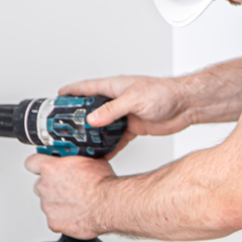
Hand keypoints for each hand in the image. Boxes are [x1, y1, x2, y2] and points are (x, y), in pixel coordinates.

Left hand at [25, 155, 115, 238]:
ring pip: (47, 203)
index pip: (32, 163)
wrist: (109, 204)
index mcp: (51, 168)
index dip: (39, 165)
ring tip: (77, 203)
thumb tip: (80, 159)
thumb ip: (77, 161)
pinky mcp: (54, 223)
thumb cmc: (102, 184)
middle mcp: (45, 186)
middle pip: (40, 185)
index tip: (45, 167)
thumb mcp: (91, 160)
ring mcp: (48, 206)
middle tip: (67, 187)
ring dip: (58, 203)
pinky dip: (64, 219)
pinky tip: (77, 215)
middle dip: (51, 186)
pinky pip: (55, 220)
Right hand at [59, 76, 188, 157]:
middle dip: (77, 118)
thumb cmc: (164, 93)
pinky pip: (116, 138)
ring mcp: (124, 115)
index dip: (70, 93)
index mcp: (114, 87)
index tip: (55, 99)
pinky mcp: (134, 127)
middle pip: (91, 109)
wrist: (186, 105)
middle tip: (63, 129)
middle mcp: (117, 100)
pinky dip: (109, 146)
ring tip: (79, 145)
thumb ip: (112, 110)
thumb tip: (92, 119)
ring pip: (103, 126)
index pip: (85, 88)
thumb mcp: (135, 99)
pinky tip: (102, 154)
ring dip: (93, 135)